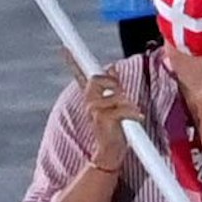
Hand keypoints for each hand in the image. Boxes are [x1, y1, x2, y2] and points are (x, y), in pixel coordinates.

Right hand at [66, 53, 144, 172]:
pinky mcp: (103, 119)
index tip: (63, 48)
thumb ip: (112, 86)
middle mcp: (89, 103)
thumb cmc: (112, 130)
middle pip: (97, 78)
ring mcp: (94, 111)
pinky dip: (134, 112)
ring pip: (114, 93)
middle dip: (112, 83)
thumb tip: (112, 67)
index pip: (80, 76)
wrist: (109, 153)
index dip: (72, 61)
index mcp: (91, 98)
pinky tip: (138, 118)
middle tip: (121, 96)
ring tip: (133, 114)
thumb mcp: (114, 104)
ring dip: (128, 102)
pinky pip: (122, 107)